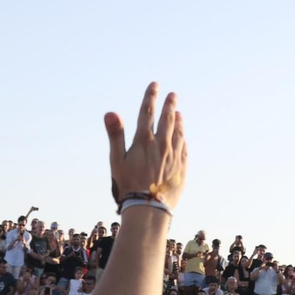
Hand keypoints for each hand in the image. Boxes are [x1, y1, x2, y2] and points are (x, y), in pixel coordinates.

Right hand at [106, 83, 187, 209]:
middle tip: (173, 95)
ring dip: (178, 121)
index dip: (151, 97)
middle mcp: (162, 145)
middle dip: (170, 105)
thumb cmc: (128, 185)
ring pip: (178, 133)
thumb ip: (115, 134)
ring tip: (179, 113)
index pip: (148, 112)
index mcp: (144, 140)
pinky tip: (183, 137)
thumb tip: (110, 112)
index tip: (155, 85)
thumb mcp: (116, 160)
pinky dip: (183, 139)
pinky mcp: (181, 169)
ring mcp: (174, 156)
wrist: (148, 209)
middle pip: (168, 119)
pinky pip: (184, 149)